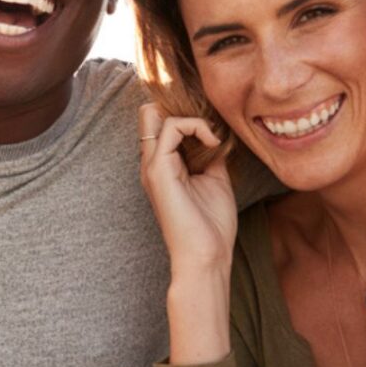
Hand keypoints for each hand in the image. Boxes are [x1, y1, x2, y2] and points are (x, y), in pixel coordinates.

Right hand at [137, 103, 237, 277]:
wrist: (206, 255)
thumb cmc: (212, 226)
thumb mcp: (215, 179)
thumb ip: (211, 156)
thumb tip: (217, 135)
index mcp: (163, 167)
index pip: (160, 123)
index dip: (186, 116)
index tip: (213, 133)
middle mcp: (151, 163)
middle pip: (148, 113)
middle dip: (181, 110)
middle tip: (207, 127)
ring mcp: (151, 166)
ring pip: (155, 113)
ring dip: (192, 119)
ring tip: (212, 139)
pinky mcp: (158, 169)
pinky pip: (171, 128)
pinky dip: (196, 127)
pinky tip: (212, 144)